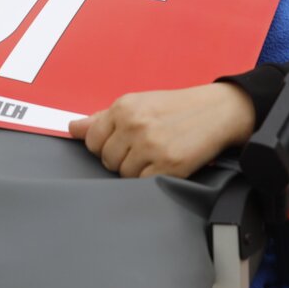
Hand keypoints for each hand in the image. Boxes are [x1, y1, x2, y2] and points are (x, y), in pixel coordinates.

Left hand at [68, 84, 256, 178]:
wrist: (216, 111)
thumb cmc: (176, 108)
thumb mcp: (138, 104)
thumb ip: (103, 118)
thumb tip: (72, 128)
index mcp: (124, 107)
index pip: (92, 140)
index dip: (106, 146)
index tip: (123, 142)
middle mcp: (134, 124)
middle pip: (107, 160)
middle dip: (122, 158)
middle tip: (144, 147)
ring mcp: (150, 146)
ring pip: (123, 174)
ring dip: (138, 169)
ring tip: (156, 154)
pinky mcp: (167, 165)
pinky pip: (142, 183)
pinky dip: (151, 177)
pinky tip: (164, 163)